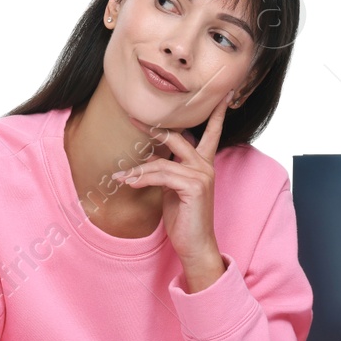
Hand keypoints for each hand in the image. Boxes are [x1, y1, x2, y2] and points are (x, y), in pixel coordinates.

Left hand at [112, 92, 230, 270]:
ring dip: (138, 170)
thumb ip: (167, 172)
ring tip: (121, 177)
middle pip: (178, 138)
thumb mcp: (172, 190)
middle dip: (154, 128)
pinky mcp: (195, 187)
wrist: (195, 245)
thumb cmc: (184, 219)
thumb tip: (149, 161)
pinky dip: (143, 179)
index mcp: (203, 164)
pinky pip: (162, 176)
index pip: (211, 132)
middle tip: (133, 117)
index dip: (214, 113)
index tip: (220, 95)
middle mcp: (206, 166)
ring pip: (162, 162)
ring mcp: (202, 175)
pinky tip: (131, 184)